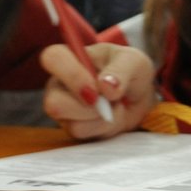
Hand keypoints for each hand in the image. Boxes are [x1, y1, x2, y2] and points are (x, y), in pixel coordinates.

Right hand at [41, 43, 156, 138]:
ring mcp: (62, 108)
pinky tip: (110, 115)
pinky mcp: (71, 126)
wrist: (137, 97)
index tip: (97, 87)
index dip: (73, 75)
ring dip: (102, 116)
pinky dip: (104, 126)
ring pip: (72, 123)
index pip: (53, 58)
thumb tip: (104, 86)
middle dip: (89, 108)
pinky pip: (84, 133)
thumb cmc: (130, 71)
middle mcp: (59, 83)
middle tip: (110, 100)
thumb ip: (121, 70)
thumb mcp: (134, 62)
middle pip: (54, 103)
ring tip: (114, 104)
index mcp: (70, 58)